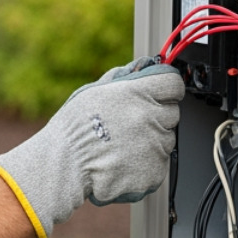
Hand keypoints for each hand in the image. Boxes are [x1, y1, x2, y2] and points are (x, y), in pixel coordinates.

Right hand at [0, 57, 182, 237]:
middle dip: (156, 116)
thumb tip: (142, 65)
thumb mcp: (95, 91)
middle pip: (172, 113)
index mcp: (138, 93)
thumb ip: (123, 76)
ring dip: (151, 141)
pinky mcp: (155, 172)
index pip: (173, 83)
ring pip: (166, 140)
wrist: (64, 165)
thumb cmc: (74, 128)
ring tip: (122, 145)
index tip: (159, 94)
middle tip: (129, 124)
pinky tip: (124, 161)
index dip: (166, 89)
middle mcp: (151, 118)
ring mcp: (155, 147)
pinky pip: (159, 164)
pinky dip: (146, 164)